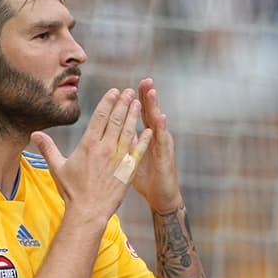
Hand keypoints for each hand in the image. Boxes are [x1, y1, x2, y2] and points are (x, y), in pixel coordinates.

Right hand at [31, 88, 152, 226]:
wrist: (88, 211)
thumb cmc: (72, 191)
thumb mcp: (57, 168)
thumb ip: (47, 148)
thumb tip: (34, 134)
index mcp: (88, 145)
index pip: (100, 117)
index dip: (108, 102)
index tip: (114, 91)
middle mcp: (105, 148)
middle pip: (116, 120)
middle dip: (123, 103)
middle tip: (130, 91)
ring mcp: (118, 158)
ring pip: (128, 131)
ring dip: (133, 116)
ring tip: (137, 103)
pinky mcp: (127, 170)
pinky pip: (138, 151)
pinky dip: (144, 139)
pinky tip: (149, 130)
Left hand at [132, 78, 183, 212]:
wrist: (162, 197)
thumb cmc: (147, 178)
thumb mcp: (131, 158)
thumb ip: (124, 142)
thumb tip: (112, 131)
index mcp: (146, 137)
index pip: (139, 115)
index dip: (135, 100)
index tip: (129, 85)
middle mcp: (155, 138)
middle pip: (149, 113)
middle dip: (146, 97)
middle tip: (145, 80)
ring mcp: (161, 147)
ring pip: (157, 123)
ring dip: (155, 107)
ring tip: (151, 91)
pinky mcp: (165, 158)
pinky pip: (162, 142)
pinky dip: (162, 129)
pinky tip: (161, 118)